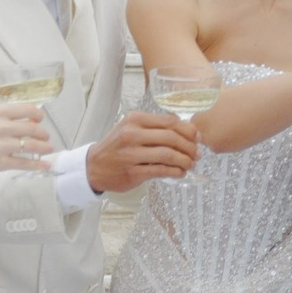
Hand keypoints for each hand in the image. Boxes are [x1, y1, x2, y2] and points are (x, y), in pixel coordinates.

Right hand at [0, 99, 52, 185]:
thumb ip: (4, 117)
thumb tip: (29, 122)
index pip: (27, 109)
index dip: (38, 115)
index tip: (40, 119)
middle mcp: (0, 126)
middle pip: (33, 129)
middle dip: (43, 133)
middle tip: (46, 137)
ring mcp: (1, 146)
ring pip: (32, 146)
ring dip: (44, 148)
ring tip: (48, 149)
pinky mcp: (0, 163)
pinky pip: (25, 163)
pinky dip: (38, 164)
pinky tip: (45, 165)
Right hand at [85, 107, 200, 192]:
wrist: (93, 166)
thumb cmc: (117, 146)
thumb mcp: (131, 128)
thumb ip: (154, 127)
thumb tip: (187, 131)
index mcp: (135, 119)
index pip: (169, 121)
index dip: (188, 130)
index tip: (197, 138)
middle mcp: (132, 134)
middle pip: (171, 137)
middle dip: (189, 147)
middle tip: (197, 154)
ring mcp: (131, 154)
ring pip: (167, 154)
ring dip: (185, 160)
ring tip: (190, 164)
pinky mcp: (132, 172)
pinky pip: (160, 170)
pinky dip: (175, 172)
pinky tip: (180, 173)